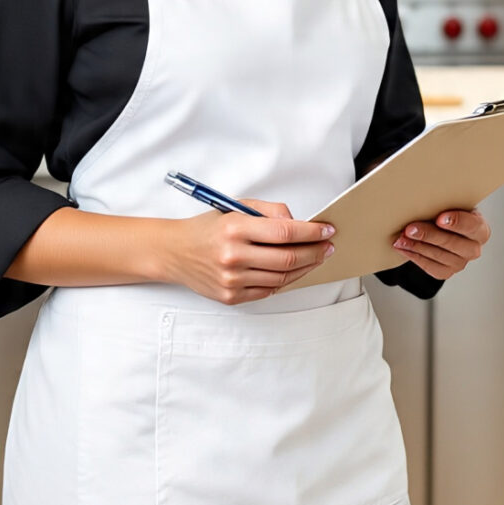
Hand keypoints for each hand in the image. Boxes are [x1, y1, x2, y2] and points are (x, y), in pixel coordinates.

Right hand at [163, 199, 336, 305]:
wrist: (175, 252)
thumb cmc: (209, 227)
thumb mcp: (237, 208)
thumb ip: (270, 212)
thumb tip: (300, 223)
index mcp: (235, 229)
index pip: (285, 232)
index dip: (312, 232)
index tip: (328, 230)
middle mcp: (233, 256)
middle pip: (288, 258)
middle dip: (315, 252)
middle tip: (328, 246)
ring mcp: (232, 280)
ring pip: (282, 277)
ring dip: (305, 268)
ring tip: (316, 258)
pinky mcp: (231, 297)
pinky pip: (269, 290)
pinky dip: (286, 280)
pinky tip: (294, 270)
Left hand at [391, 207, 490, 280]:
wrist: (441, 228)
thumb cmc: (446, 213)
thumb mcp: (450, 204)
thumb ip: (444, 202)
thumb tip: (424, 192)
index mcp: (480, 228)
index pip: (473, 225)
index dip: (457, 222)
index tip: (440, 218)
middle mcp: (473, 248)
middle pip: (454, 243)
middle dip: (430, 235)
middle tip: (411, 228)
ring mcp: (461, 262)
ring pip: (439, 256)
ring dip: (417, 246)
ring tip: (401, 238)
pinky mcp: (446, 271)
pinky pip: (431, 267)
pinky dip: (415, 257)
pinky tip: (404, 248)